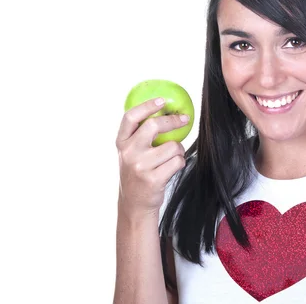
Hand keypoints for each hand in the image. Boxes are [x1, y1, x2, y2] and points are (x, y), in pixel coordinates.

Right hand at [115, 97, 188, 218]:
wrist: (134, 204)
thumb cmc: (137, 173)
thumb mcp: (130, 153)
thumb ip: (139, 136)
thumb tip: (165, 112)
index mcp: (122, 143)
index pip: (130, 117)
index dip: (147, 106)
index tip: (161, 100)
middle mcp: (129, 153)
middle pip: (153, 126)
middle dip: (172, 121)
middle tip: (184, 119)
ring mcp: (140, 167)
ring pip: (172, 146)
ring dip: (178, 150)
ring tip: (172, 157)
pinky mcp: (153, 179)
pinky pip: (177, 161)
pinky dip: (180, 162)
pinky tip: (172, 168)